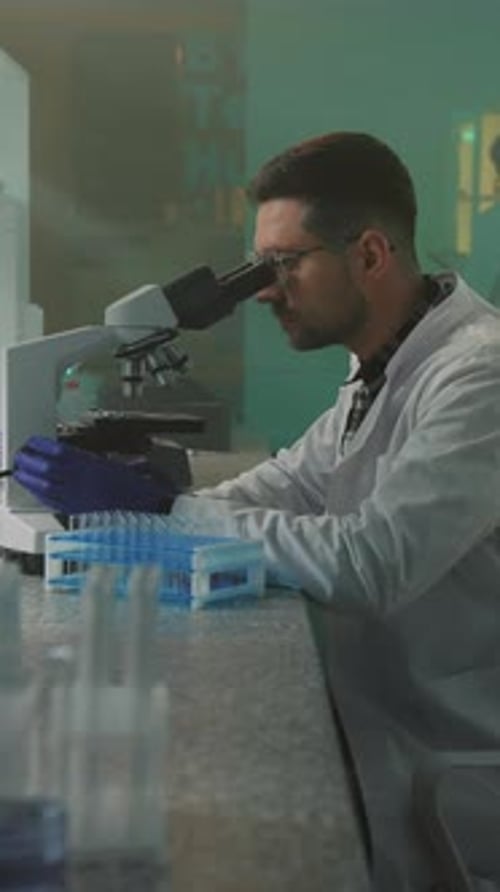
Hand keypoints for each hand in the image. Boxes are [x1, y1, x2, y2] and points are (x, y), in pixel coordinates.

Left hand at [13, 435, 170, 514]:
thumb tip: (78, 458)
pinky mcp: (78, 511)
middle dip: (29, 461)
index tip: (32, 442)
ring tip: (19, 472)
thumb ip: (98, 461)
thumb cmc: (138, 489)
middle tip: (20, 456)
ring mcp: (79, 497)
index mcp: (93, 464)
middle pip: (46, 468)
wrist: (149, 509)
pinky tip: (34, 491)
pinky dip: (40, 495)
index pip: (58, 452)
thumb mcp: (120, 465)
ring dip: (29, 478)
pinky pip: (52, 502)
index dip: (41, 446)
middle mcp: (84, 480)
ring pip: (45, 486)